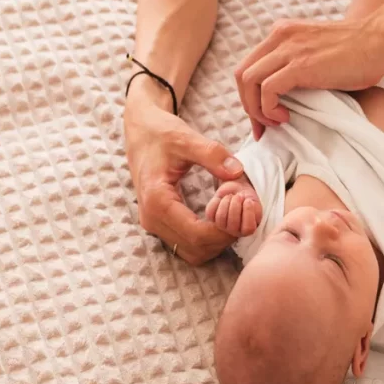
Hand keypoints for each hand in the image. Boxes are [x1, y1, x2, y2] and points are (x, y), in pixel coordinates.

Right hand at [124, 81, 243, 264]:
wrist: (141, 131)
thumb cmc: (161, 133)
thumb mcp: (186, 138)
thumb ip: (212, 154)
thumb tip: (237, 171)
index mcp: (157, 201)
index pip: (197, 235)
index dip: (225, 231)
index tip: (242, 212)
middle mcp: (152, 219)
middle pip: (196, 249)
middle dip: (224, 237)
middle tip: (242, 215)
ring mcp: (153, 224)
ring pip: (192, 252)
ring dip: (216, 242)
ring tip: (232, 216)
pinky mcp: (159, 224)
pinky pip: (187, 244)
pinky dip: (207, 239)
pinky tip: (219, 218)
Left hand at [205, 179, 261, 236]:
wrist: (237, 192)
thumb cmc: (247, 199)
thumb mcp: (255, 204)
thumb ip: (254, 208)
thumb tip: (247, 205)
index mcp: (247, 229)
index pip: (248, 228)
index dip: (248, 212)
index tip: (248, 200)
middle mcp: (234, 231)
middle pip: (233, 222)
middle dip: (236, 204)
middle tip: (239, 196)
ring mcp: (222, 226)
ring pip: (221, 217)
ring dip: (226, 202)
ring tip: (231, 196)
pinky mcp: (211, 218)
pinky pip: (210, 211)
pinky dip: (216, 201)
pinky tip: (222, 198)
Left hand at [234, 4, 383, 139]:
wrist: (380, 42)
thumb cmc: (359, 54)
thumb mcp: (317, 54)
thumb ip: (298, 67)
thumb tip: (286, 99)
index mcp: (282, 34)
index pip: (250, 66)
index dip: (249, 96)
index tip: (263, 120)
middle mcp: (279, 37)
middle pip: (241, 74)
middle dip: (247, 105)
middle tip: (262, 128)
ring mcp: (288, 49)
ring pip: (247, 81)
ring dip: (255, 109)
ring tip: (276, 122)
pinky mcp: (298, 65)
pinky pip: (266, 89)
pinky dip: (268, 108)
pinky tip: (285, 117)